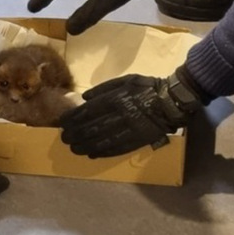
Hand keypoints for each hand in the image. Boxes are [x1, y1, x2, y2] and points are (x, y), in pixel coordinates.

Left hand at [59, 71, 201, 157]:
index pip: (88, 111)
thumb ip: (104, 88)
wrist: (171, 102)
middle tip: (64, 138)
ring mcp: (128, 130)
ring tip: (73, 149)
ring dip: (85, 146)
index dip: (73, 118)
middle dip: (75, 134)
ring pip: (102, 141)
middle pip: (92, 127)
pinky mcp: (136, 141)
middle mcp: (119, 116)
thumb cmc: (146, 87)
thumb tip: (84, 98)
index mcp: (116, 99)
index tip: (62, 122)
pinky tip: (91, 154)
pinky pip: (116, 149)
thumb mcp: (125, 80)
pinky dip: (102, 152)